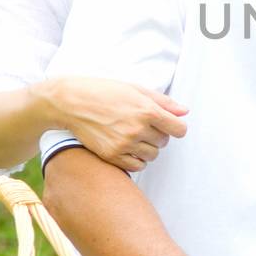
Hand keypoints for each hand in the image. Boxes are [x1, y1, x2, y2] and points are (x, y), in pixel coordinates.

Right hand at [42, 76, 187, 171]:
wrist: (71, 103)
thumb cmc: (103, 91)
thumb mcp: (135, 89)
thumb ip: (163, 102)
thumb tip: (184, 112)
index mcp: (146, 110)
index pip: (179, 129)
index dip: (175, 127)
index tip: (168, 124)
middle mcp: (137, 129)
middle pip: (164, 142)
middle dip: (158, 134)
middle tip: (142, 125)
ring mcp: (124, 144)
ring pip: (152, 155)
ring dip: (147, 147)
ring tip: (132, 135)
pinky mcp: (111, 156)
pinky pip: (137, 166)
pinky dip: (136, 159)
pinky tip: (127, 147)